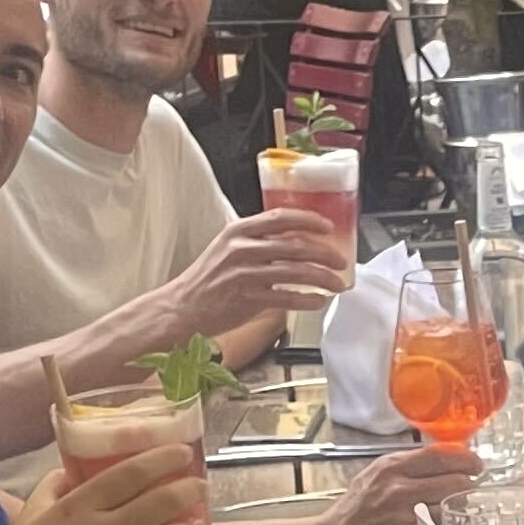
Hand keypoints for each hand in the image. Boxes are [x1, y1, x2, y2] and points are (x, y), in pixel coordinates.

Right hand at [169, 210, 355, 337]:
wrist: (182, 307)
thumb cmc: (209, 279)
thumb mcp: (229, 248)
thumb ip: (259, 242)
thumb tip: (297, 241)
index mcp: (239, 230)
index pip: (281, 217)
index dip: (309, 220)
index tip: (328, 227)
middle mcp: (241, 247)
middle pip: (294, 245)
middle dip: (324, 253)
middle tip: (341, 261)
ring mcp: (244, 273)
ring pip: (295, 271)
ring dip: (322, 278)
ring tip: (337, 284)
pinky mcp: (246, 298)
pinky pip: (285, 297)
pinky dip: (306, 299)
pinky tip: (318, 301)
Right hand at [315, 444, 480, 524]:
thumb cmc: (354, 513)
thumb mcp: (375, 475)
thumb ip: (408, 465)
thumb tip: (445, 457)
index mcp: (393, 469)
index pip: (444, 456)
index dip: (467, 459)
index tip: (474, 465)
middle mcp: (402, 492)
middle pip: (457, 482)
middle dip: (465, 487)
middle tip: (464, 491)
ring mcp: (411, 521)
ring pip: (456, 510)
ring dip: (459, 512)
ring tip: (450, 513)